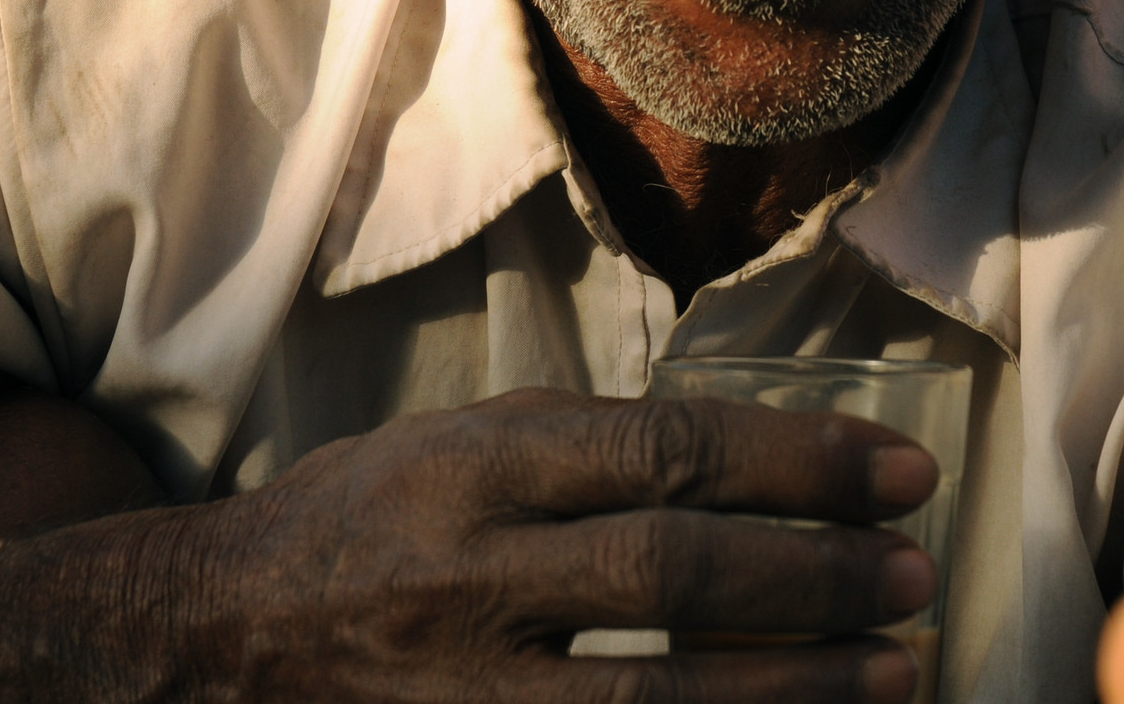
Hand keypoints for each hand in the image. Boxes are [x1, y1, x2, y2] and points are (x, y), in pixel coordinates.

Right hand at [0, 388, 940, 703]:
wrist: (207, 646)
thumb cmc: (361, 524)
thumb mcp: (458, 445)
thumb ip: (592, 450)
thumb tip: (765, 466)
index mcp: (472, 464)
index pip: (668, 449)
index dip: (802, 461)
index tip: (904, 471)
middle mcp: (464, 574)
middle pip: (674, 573)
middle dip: (815, 578)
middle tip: (917, 579)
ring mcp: (459, 693)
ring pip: (653, 703)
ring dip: (794, 691)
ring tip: (900, 675)